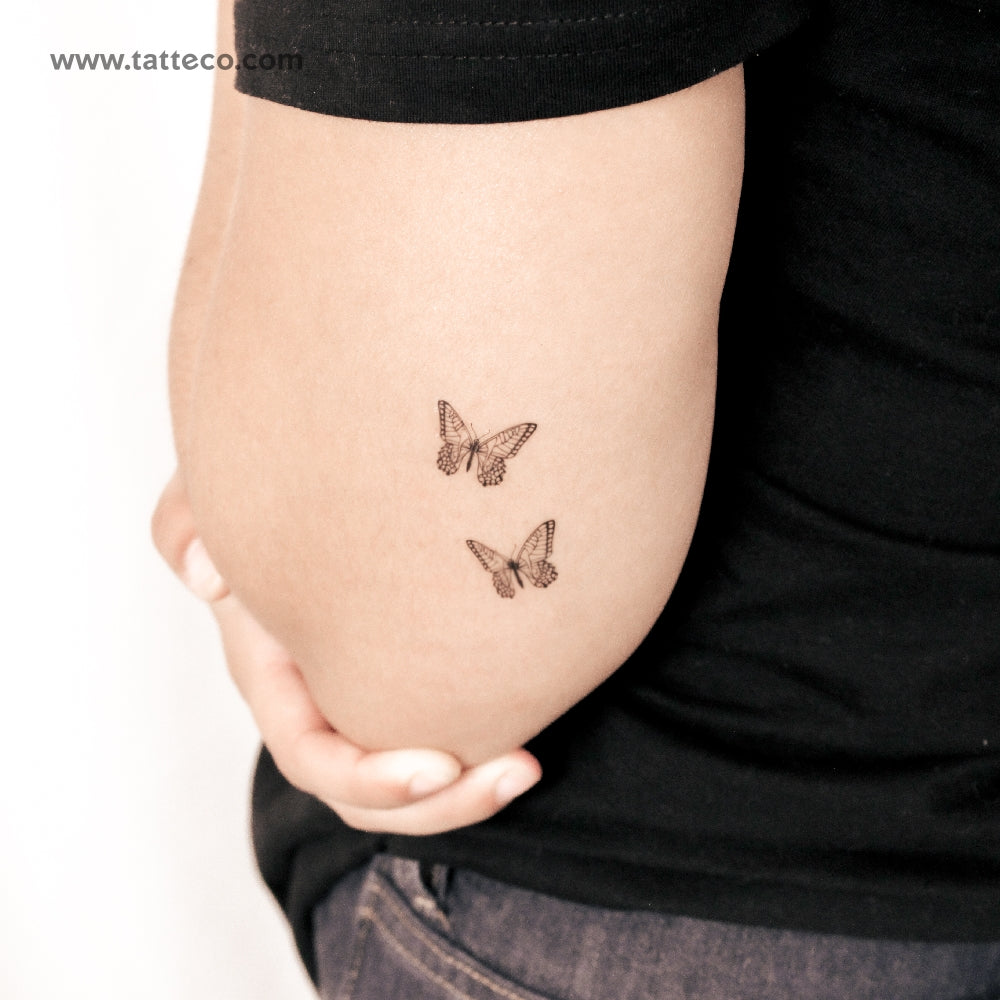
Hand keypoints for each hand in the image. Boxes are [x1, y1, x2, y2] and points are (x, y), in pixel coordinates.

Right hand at [151, 471, 541, 833]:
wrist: (317, 484)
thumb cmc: (262, 492)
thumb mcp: (211, 500)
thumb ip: (188, 525)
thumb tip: (207, 576)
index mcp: (274, 675)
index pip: (312, 757)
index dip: (368, 778)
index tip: (438, 766)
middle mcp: (317, 700)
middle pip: (370, 794)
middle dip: (441, 802)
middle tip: (516, 770)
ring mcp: (361, 695)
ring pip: (411, 781)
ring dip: (471, 789)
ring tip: (529, 766)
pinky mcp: (409, 676)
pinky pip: (441, 732)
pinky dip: (483, 741)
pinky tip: (530, 723)